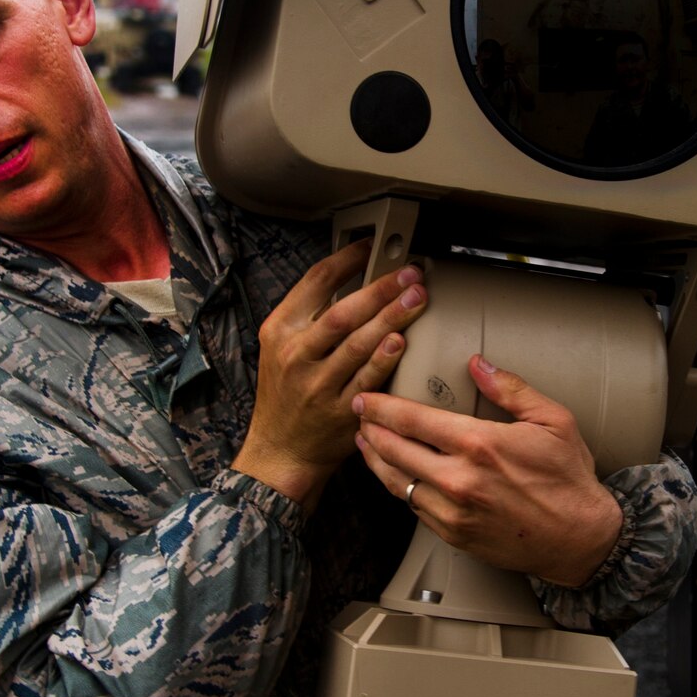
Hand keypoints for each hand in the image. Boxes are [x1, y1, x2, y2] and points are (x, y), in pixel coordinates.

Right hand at [233, 241, 427, 512]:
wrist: (280, 449)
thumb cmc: (286, 393)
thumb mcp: (281, 347)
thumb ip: (311, 315)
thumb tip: (357, 277)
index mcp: (280, 330)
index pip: (315, 282)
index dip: (348, 259)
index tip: (374, 247)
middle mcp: (296, 355)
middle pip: (342, 312)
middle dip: (380, 289)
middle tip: (410, 273)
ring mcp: (318, 385)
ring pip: (358, 344)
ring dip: (391, 317)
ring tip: (417, 298)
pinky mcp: (340, 410)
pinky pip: (367, 380)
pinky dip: (385, 359)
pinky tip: (402, 341)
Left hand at [353, 355, 622, 586]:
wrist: (580, 539)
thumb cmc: (569, 480)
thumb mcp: (553, 421)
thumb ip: (511, 389)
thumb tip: (478, 364)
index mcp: (480, 445)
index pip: (413, 420)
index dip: (382, 407)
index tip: (368, 398)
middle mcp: (459, 480)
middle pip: (394, 451)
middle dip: (370, 430)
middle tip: (359, 415)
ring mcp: (453, 512)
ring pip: (396, 483)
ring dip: (376, 461)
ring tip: (366, 443)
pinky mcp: (453, 536)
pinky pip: (414, 508)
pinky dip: (400, 488)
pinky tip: (397, 475)